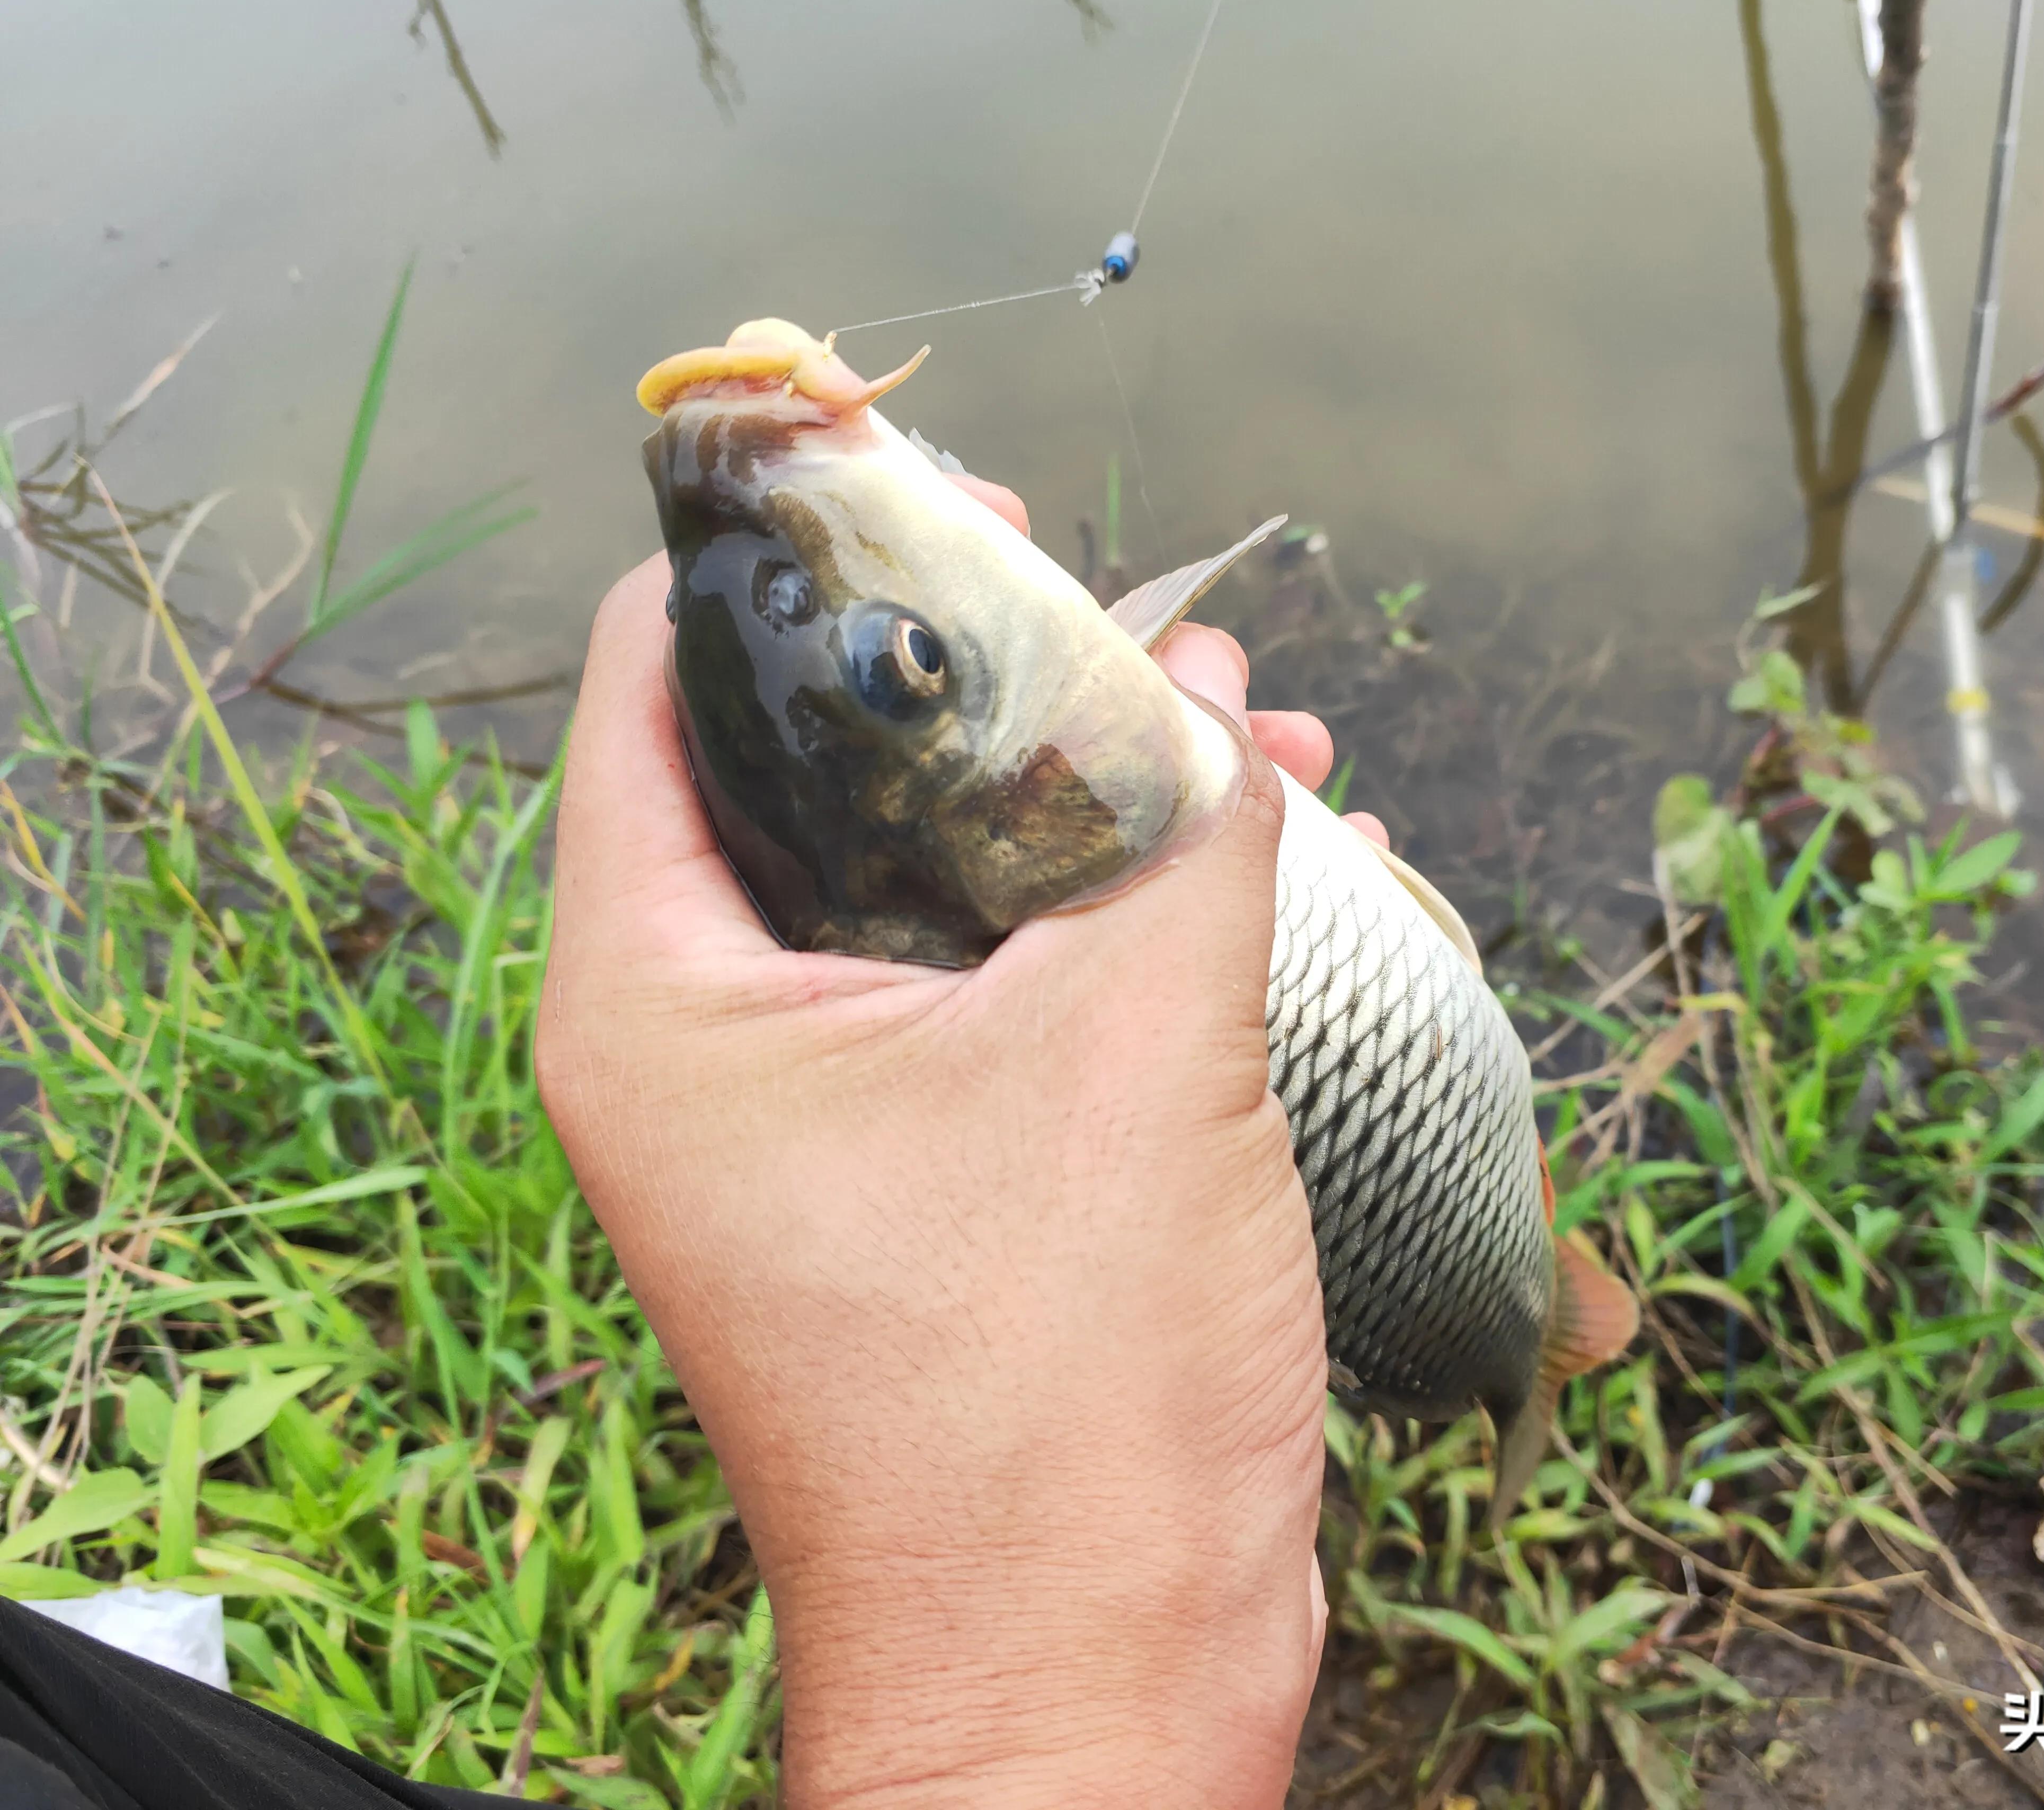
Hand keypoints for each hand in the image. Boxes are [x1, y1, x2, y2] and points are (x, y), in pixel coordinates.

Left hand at [538, 478, 1351, 1807]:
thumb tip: (1204, 687)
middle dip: (974, 677)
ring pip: (928, 884)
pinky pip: (997, 990)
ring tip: (1233, 719)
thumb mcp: (1138, 1053)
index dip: (787, 567)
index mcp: (664, 999)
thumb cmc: (1063, 1400)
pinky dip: (1109, 919)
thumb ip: (1173, 831)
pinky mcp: (926, 1183)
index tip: (925, 492)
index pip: (660, 689)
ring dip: (1076, 798)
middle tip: (1103, 593)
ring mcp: (818, 1129)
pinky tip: (1257, 858)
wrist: (1096, 1675)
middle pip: (811, 774)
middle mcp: (710, 1055)